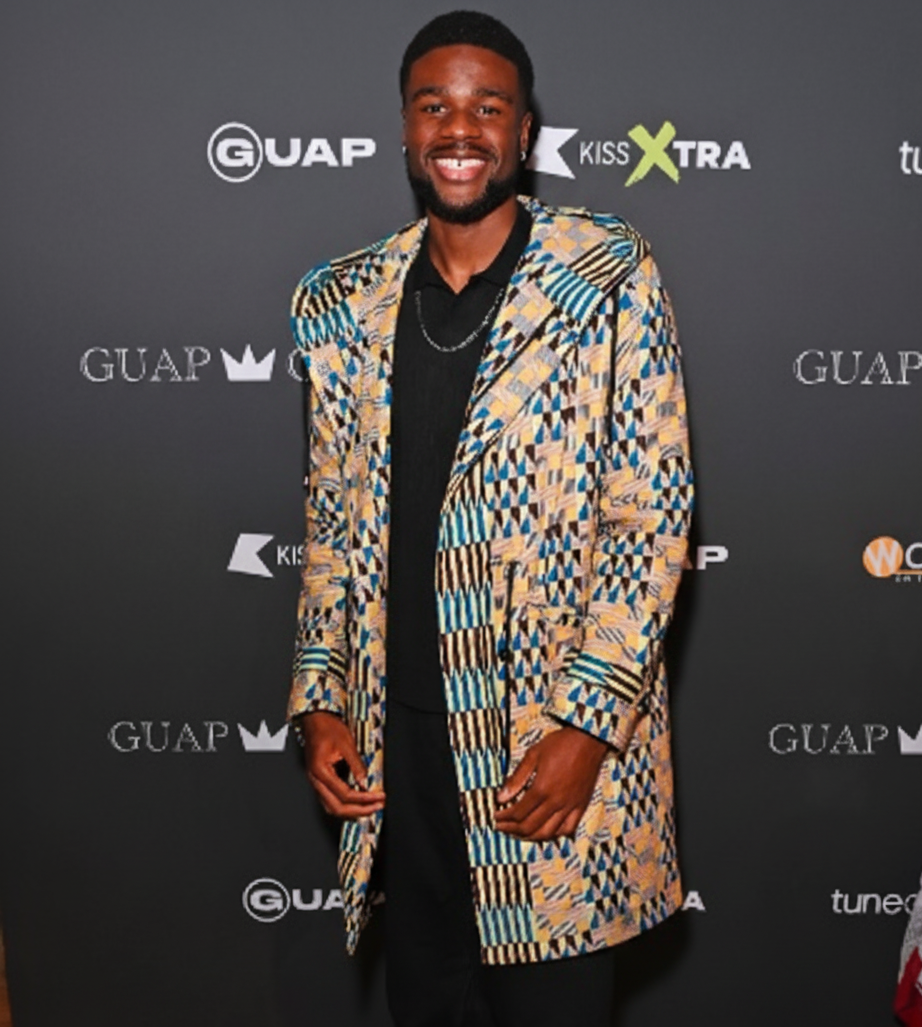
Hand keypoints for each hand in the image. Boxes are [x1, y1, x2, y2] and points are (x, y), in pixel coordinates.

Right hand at [300, 711, 385, 818]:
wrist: (316, 719)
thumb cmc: (327, 728)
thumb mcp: (346, 744)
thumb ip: (356, 765)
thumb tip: (366, 782)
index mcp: (320, 771)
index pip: (344, 794)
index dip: (364, 799)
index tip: (378, 797)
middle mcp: (315, 780)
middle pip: (336, 808)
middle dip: (359, 811)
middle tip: (376, 807)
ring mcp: (316, 782)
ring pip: (332, 807)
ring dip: (351, 811)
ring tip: (369, 808)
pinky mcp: (320, 780)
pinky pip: (330, 800)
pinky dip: (345, 805)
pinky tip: (357, 802)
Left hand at [495, 725, 607, 840]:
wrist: (588, 740)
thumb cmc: (560, 744)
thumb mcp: (533, 755)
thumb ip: (517, 778)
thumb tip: (501, 797)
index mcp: (542, 789)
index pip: (518, 812)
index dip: (503, 818)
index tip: (495, 817)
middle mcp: (556, 802)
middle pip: (530, 826)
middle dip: (512, 829)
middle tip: (501, 827)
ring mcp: (570, 806)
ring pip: (548, 833)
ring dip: (530, 836)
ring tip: (519, 833)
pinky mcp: (581, 806)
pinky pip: (568, 829)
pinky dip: (555, 835)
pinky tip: (546, 832)